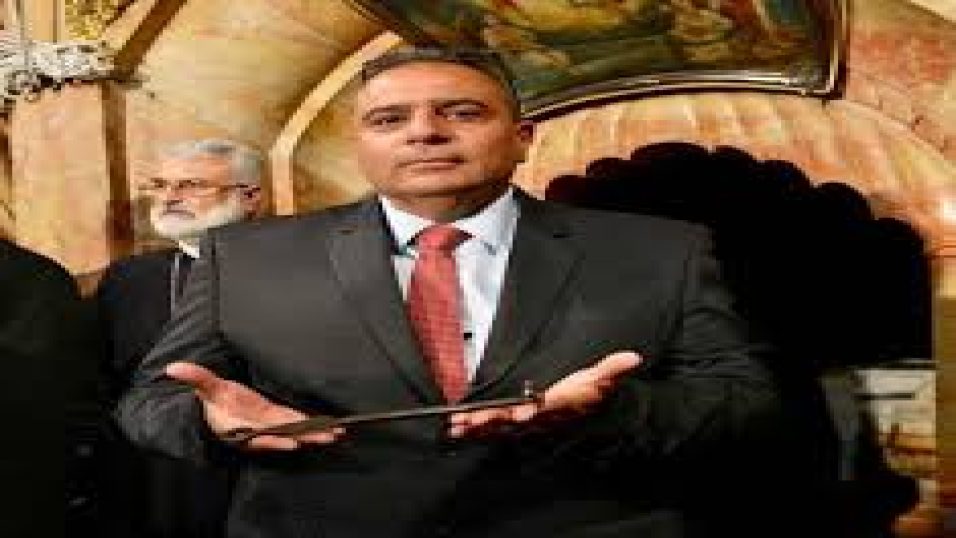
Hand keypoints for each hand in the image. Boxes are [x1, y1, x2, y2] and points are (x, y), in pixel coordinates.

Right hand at [165, 361, 343, 450]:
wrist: (216, 411)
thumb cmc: (212, 401)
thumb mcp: (205, 388)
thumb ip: (194, 377)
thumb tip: (173, 368)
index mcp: (239, 425)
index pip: (258, 433)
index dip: (275, 438)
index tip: (293, 441)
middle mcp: (257, 429)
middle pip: (284, 434)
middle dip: (306, 436)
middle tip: (329, 437)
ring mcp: (269, 425)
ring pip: (294, 431)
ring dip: (314, 432)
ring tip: (337, 434)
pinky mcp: (277, 419)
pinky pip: (296, 424)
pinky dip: (312, 425)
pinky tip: (329, 427)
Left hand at [447, 351, 640, 437]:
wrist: (579, 411)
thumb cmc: (586, 392)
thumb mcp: (600, 379)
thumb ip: (612, 369)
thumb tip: (633, 357)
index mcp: (555, 405)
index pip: (543, 407)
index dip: (531, 411)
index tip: (520, 413)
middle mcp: (538, 418)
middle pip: (513, 420)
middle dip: (492, 422)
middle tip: (471, 422)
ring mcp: (524, 423)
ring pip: (498, 427)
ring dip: (477, 428)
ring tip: (457, 427)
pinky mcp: (513, 424)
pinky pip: (492, 429)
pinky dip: (474, 430)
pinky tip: (457, 428)